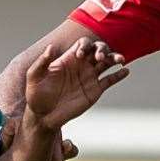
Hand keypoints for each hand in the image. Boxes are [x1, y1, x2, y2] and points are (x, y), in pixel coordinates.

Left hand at [24, 38, 126, 160]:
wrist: (44, 116)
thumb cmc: (36, 95)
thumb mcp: (34, 77)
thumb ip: (41, 62)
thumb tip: (50, 47)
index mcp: (68, 59)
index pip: (83, 44)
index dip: (85, 45)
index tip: (81, 55)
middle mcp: (81, 66)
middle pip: (98, 50)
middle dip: (102, 49)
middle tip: (100, 57)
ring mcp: (89, 77)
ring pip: (107, 63)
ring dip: (115, 57)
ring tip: (121, 59)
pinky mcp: (95, 91)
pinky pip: (110, 80)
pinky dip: (119, 75)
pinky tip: (125, 71)